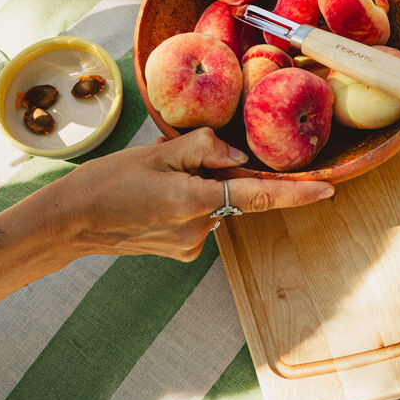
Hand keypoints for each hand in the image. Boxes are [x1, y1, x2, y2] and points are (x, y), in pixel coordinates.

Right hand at [56, 128, 333, 260]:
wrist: (72, 223)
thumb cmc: (110, 180)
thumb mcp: (157, 151)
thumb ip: (206, 148)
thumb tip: (241, 158)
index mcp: (194, 201)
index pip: (259, 195)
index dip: (297, 192)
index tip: (328, 189)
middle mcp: (200, 228)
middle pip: (233, 192)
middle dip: (221, 173)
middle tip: (177, 163)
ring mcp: (192, 244)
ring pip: (217, 203)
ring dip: (203, 187)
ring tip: (159, 180)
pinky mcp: (183, 251)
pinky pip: (203, 218)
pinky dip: (192, 202)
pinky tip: (159, 198)